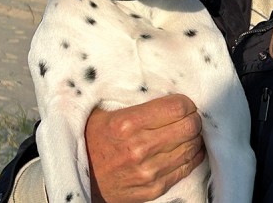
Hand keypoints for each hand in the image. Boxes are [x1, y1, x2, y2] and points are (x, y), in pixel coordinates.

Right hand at [85, 94, 204, 202]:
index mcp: (127, 124)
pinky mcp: (154, 189)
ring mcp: (148, 171)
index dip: (186, 103)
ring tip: (187, 132)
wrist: (78, 178)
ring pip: (191, 147)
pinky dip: (192, 156)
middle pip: (189, 126)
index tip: (184, 103)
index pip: (177, 107)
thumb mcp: (103, 113)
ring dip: (193, 137)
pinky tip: (188, 148)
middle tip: (190, 116)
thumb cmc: (91, 140)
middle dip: (193, 118)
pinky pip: (186, 168)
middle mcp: (139, 148)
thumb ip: (130, 99)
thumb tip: (161, 84)